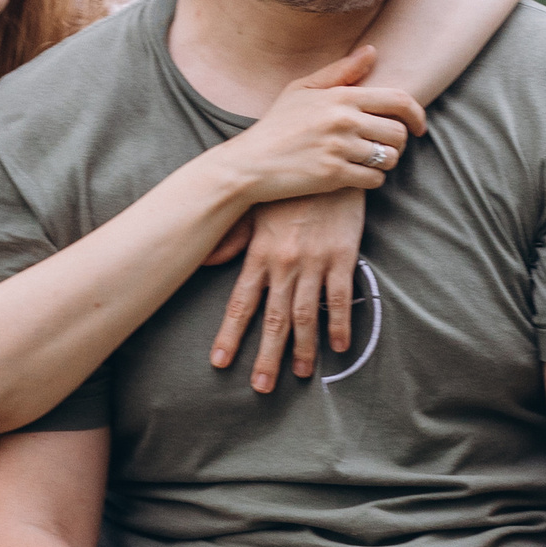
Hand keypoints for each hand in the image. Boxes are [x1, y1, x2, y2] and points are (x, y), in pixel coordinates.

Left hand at [209, 190, 368, 390]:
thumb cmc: (288, 187)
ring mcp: (314, 261)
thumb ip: (230, 239)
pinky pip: (341, 297)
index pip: (240, 302)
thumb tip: (203, 259)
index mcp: (259, 253)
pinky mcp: (342, 255)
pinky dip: (340, 323)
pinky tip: (340, 346)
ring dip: (303, 348)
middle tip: (260, 386)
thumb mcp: (254, 210)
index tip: (220, 362)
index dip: (230, 334)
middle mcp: (283, 263)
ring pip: (306, 314)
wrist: (326, 160)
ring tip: (300, 374)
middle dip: (266, 355)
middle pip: (273, 318)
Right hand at [225, 43, 424, 210]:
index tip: (418, 127)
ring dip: (385, 162)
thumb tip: (372, 52)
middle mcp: (344, 120)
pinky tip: (356, 176)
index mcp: (341, 96)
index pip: (398, 100)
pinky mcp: (334, 176)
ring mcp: (339, 149)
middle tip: (383, 147)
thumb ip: (340, 72)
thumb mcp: (302, 90)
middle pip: (398, 133)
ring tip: (368, 161)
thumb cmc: (277, 125)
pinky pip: (374, 180)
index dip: (417, 114)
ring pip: (389, 158)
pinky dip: (371, 180)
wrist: (250, 163)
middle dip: (398, 143)